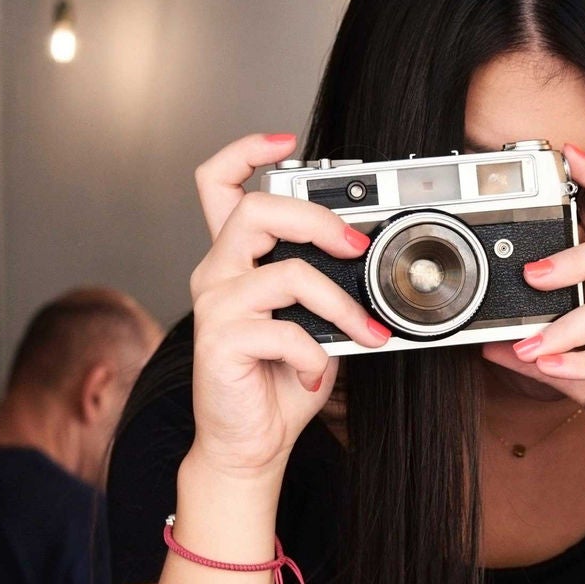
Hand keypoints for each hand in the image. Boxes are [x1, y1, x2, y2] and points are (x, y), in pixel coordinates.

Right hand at [186, 133, 389, 479]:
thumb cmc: (280, 380)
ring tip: (364, 332)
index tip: (283, 140)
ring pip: (285, 272)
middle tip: (356, 247)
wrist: (251, 443)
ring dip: (339, 302)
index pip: (218, 184)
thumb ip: (324, 283)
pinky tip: (317, 374)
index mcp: (234, 259)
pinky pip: (285, 331)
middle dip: (316, 219)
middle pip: (254, 210)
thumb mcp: (312, 320)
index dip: (245, 152)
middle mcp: (217, 273)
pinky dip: (316, 355)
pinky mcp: (220, 342)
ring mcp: (215, 306)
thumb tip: (369, 261)